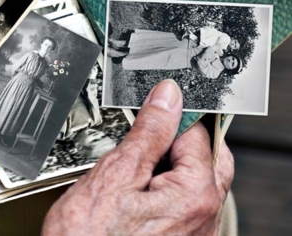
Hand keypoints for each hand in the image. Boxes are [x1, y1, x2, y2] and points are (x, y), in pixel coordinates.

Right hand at [42, 80, 233, 235]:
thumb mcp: (115, 174)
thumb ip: (148, 133)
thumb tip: (166, 98)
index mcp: (194, 194)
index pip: (196, 132)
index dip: (169, 112)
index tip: (147, 104)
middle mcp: (204, 217)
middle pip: (206, 157)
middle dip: (178, 136)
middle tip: (145, 127)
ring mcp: (194, 232)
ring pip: (195, 181)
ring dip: (170, 163)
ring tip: (131, 162)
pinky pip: (182, 204)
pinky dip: (163, 188)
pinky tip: (133, 190)